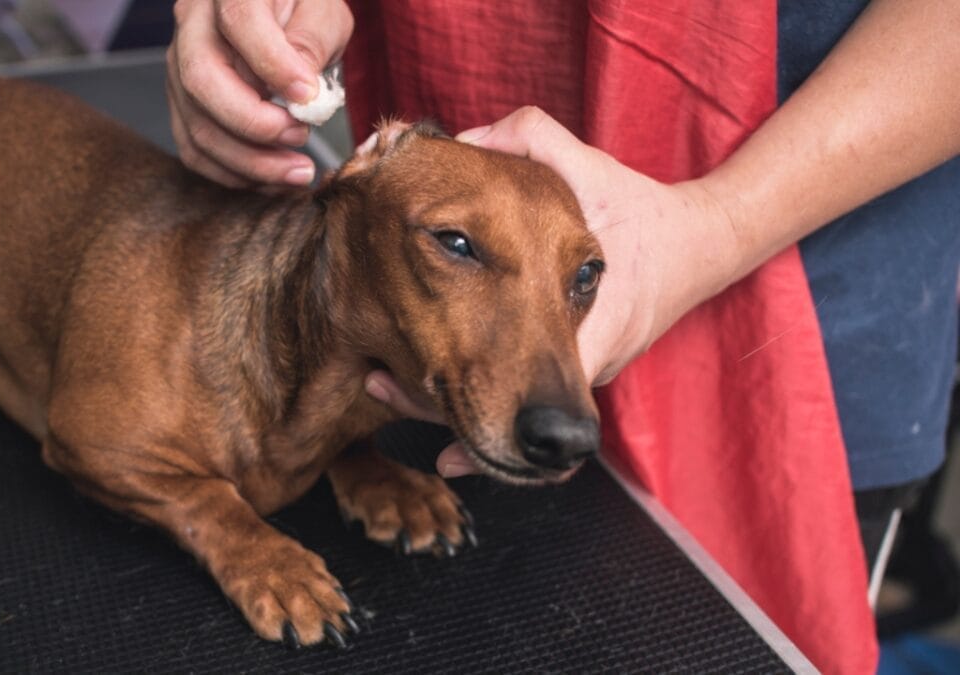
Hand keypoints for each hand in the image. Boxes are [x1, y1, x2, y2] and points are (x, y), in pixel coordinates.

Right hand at [167, 0, 352, 186]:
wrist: (278, 15)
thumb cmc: (302, 8)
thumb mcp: (322, 11)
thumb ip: (312, 41)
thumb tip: (300, 91)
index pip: (238, 20)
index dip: (272, 63)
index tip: (308, 96)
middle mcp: (192, 23)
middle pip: (202, 81)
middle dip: (255, 124)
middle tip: (301, 136)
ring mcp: (179, 66)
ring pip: (197, 125)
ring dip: (249, 162)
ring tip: (298, 171)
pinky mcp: (182, 103)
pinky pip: (194, 149)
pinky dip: (233, 173)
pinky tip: (271, 179)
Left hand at [367, 106, 740, 476]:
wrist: (704, 243)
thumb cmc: (643, 209)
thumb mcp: (590, 170)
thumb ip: (532, 141)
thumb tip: (466, 137)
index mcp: (594, 327)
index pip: (527, 386)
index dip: (470, 401)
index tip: (414, 383)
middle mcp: (587, 361)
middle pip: (508, 408)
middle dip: (443, 408)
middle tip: (381, 383)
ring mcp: (583, 368)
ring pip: (510, 403)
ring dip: (453, 401)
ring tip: (387, 379)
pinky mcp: (578, 364)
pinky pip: (522, 387)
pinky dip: (479, 387)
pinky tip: (429, 377)